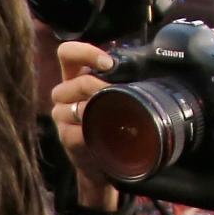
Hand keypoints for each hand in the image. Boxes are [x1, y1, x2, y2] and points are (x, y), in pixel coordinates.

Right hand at [48, 41, 118, 213]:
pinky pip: (75, 132)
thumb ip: (120, 79)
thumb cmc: (111, 123)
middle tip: (119, 95)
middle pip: (77, 82)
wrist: (103, 161)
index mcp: (75, 76)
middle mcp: (63, 93)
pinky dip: (91, 133)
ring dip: (96, 110)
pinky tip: (102, 135)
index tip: (108, 64)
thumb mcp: (114, 95)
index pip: (67, 53)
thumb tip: (152, 63)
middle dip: (101, 88)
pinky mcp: (64, 137)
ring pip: (75, 107)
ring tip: (112, 116)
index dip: (85, 53)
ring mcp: (61, 115)